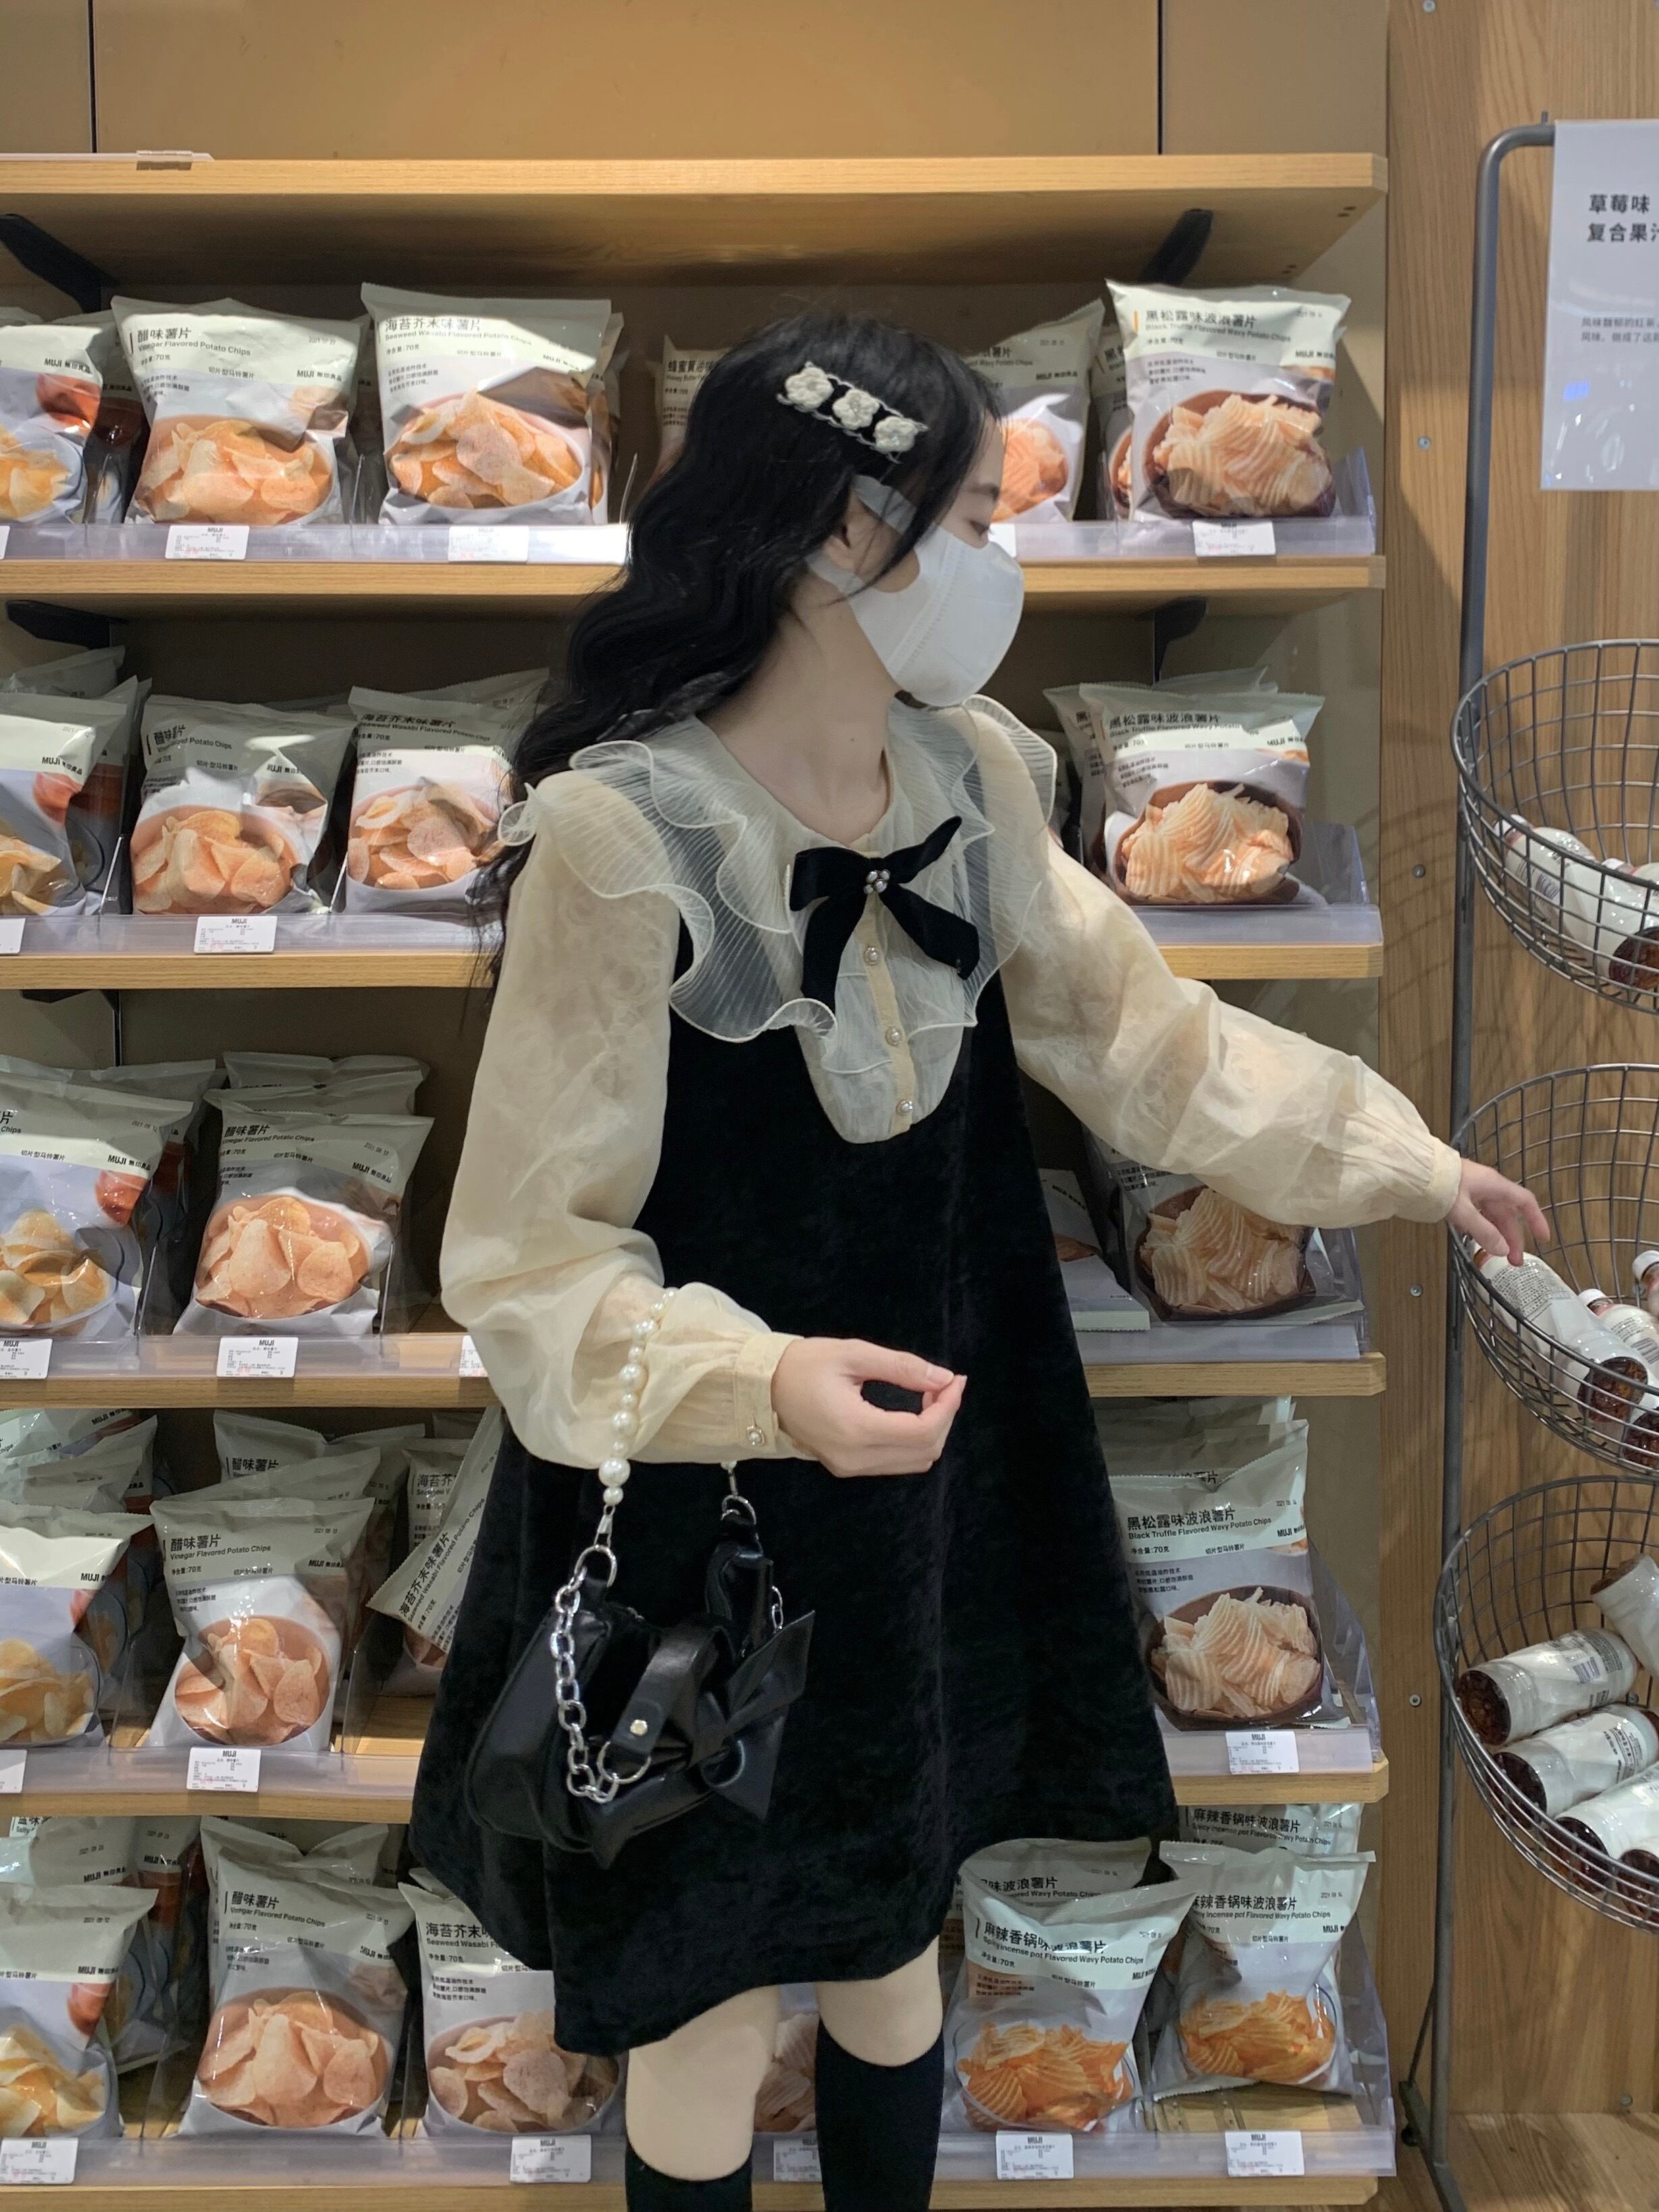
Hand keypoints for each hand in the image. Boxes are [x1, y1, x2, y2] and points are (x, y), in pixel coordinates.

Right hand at [771, 1338, 965, 1477]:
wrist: (763, 1388)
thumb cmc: (804, 1364)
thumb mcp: (854, 1354)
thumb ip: (902, 1367)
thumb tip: (943, 1378)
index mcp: (856, 1429)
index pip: (922, 1431)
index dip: (948, 1406)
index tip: (955, 1379)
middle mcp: (854, 1457)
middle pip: (924, 1451)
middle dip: (944, 1416)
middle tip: (943, 1383)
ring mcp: (850, 1467)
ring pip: (914, 1462)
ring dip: (931, 1430)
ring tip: (927, 1396)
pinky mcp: (847, 1467)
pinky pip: (895, 1462)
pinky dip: (913, 1440)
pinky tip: (910, 1413)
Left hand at [1447, 1160, 1549, 1263]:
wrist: (1411, 1168)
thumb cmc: (1438, 1184)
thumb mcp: (1463, 1210)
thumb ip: (1483, 1231)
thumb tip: (1502, 1249)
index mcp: (1493, 1185)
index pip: (1524, 1202)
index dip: (1536, 1220)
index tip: (1543, 1239)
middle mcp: (1486, 1186)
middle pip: (1506, 1214)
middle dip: (1512, 1237)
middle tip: (1514, 1261)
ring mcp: (1472, 1190)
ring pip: (1491, 1215)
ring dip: (1496, 1235)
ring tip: (1498, 1255)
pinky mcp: (1458, 1194)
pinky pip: (1476, 1213)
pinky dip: (1480, 1228)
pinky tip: (1477, 1240)